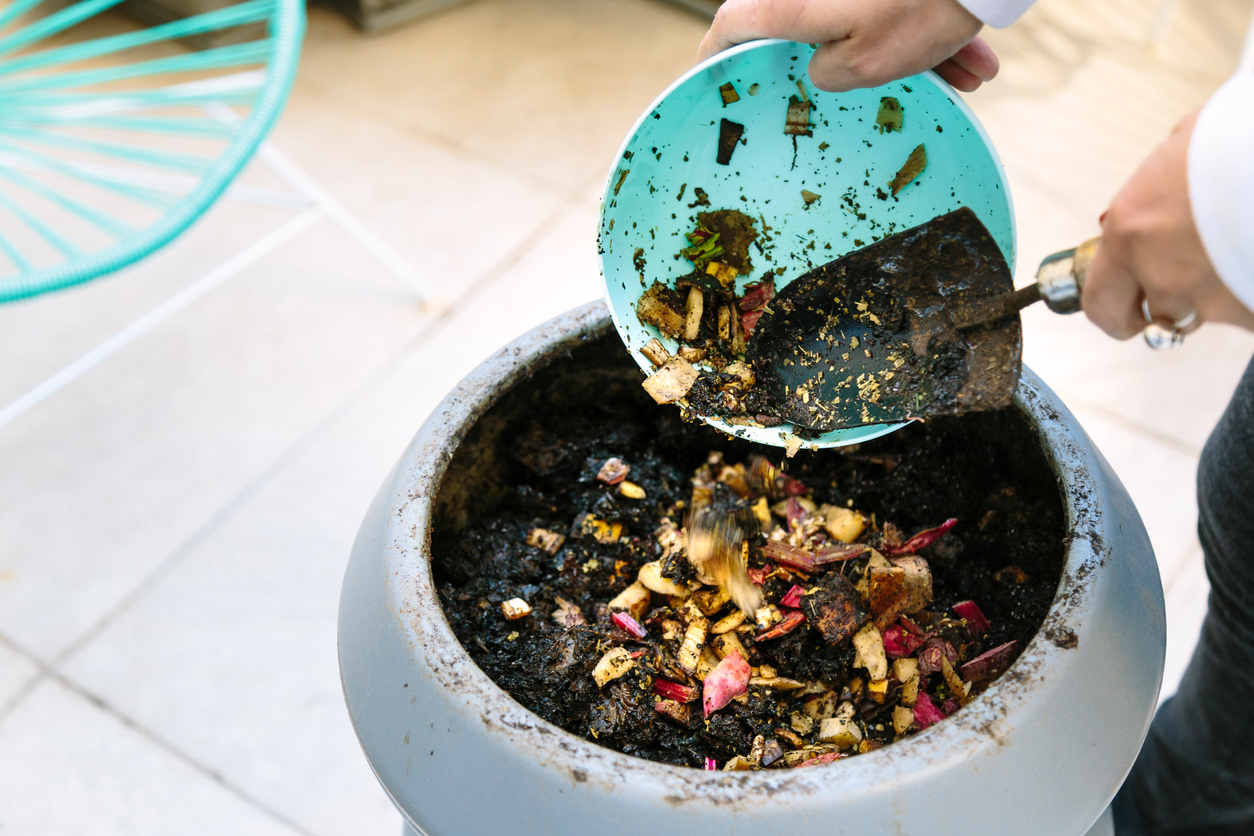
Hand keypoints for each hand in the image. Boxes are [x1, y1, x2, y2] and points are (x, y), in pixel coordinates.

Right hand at [697, 0, 999, 92]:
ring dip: (907, 50)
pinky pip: (891, 7)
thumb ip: (827, 76)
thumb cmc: (914, 6)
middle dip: (846, 63)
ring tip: (954, 77)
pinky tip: (971, 60)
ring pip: (863, 20)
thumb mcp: (863, 65)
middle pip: (806, 29)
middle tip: (859, 95)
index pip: (729, 28)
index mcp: (787, 5)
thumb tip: (823, 69)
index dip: (717, 57)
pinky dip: (927, 28)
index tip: (715, 79)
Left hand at [1082, 110, 1253, 338]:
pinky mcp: (1252, 311)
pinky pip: (1250, 311)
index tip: (1128, 308)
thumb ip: (1164, 186)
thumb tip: (1164, 190)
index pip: (1100, 304)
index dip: (1116, 311)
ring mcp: (1213, 299)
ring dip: (1227, 289)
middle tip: (1201, 270)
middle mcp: (1163, 272)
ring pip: (1214, 311)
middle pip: (1159, 315)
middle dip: (1175, 301)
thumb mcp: (1188, 146)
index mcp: (1130, 230)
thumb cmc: (1245, 135)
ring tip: (1248, 241)